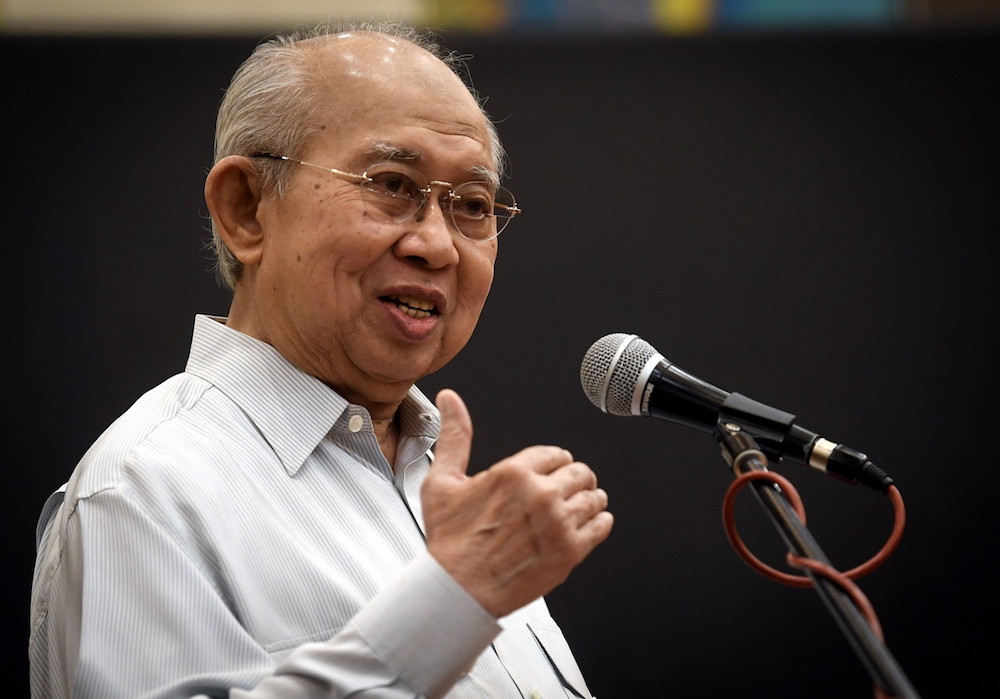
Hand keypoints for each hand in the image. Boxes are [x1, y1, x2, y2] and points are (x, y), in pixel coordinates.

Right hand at [422, 389, 613, 616]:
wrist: (457, 591)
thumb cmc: (450, 541)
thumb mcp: (443, 481)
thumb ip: (454, 435)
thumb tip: (450, 399)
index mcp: (514, 472)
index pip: (555, 453)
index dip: (554, 463)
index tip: (550, 472)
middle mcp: (541, 494)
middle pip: (579, 471)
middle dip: (573, 479)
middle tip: (564, 491)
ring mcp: (559, 523)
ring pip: (594, 496)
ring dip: (589, 499)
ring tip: (578, 507)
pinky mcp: (571, 551)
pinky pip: (602, 525)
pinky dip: (599, 522)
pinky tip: (586, 525)